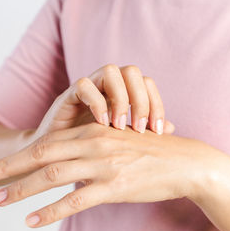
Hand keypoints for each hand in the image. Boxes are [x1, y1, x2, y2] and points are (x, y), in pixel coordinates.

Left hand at [0, 123, 229, 226]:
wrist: (185, 162)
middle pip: (42, 155)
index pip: (47, 142)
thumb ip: (95, 146)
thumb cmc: (153, 150)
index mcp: (94, 131)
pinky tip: (33, 220)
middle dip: (9, 168)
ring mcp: (104, 165)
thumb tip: (74, 160)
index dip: (18, 155)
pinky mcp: (115, 187)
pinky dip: (51, 210)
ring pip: (52, 176)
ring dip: (22, 189)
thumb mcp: (120, 140)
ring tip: (0, 200)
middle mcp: (94, 144)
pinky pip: (75, 200)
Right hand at [34, 64, 173, 139]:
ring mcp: (88, 89)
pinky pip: (84, 85)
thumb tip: (172, 129)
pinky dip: (97, 103)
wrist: (57, 160)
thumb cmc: (93, 151)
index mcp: (124, 95)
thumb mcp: (123, 143)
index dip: (157, 104)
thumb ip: (145, 133)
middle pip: (132, 71)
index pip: (148, 84)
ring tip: (119, 126)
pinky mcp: (68, 96)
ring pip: (111, 71)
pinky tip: (102, 125)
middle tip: (140, 128)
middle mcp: (107, 87)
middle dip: (141, 100)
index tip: (159, 131)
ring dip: (120, 98)